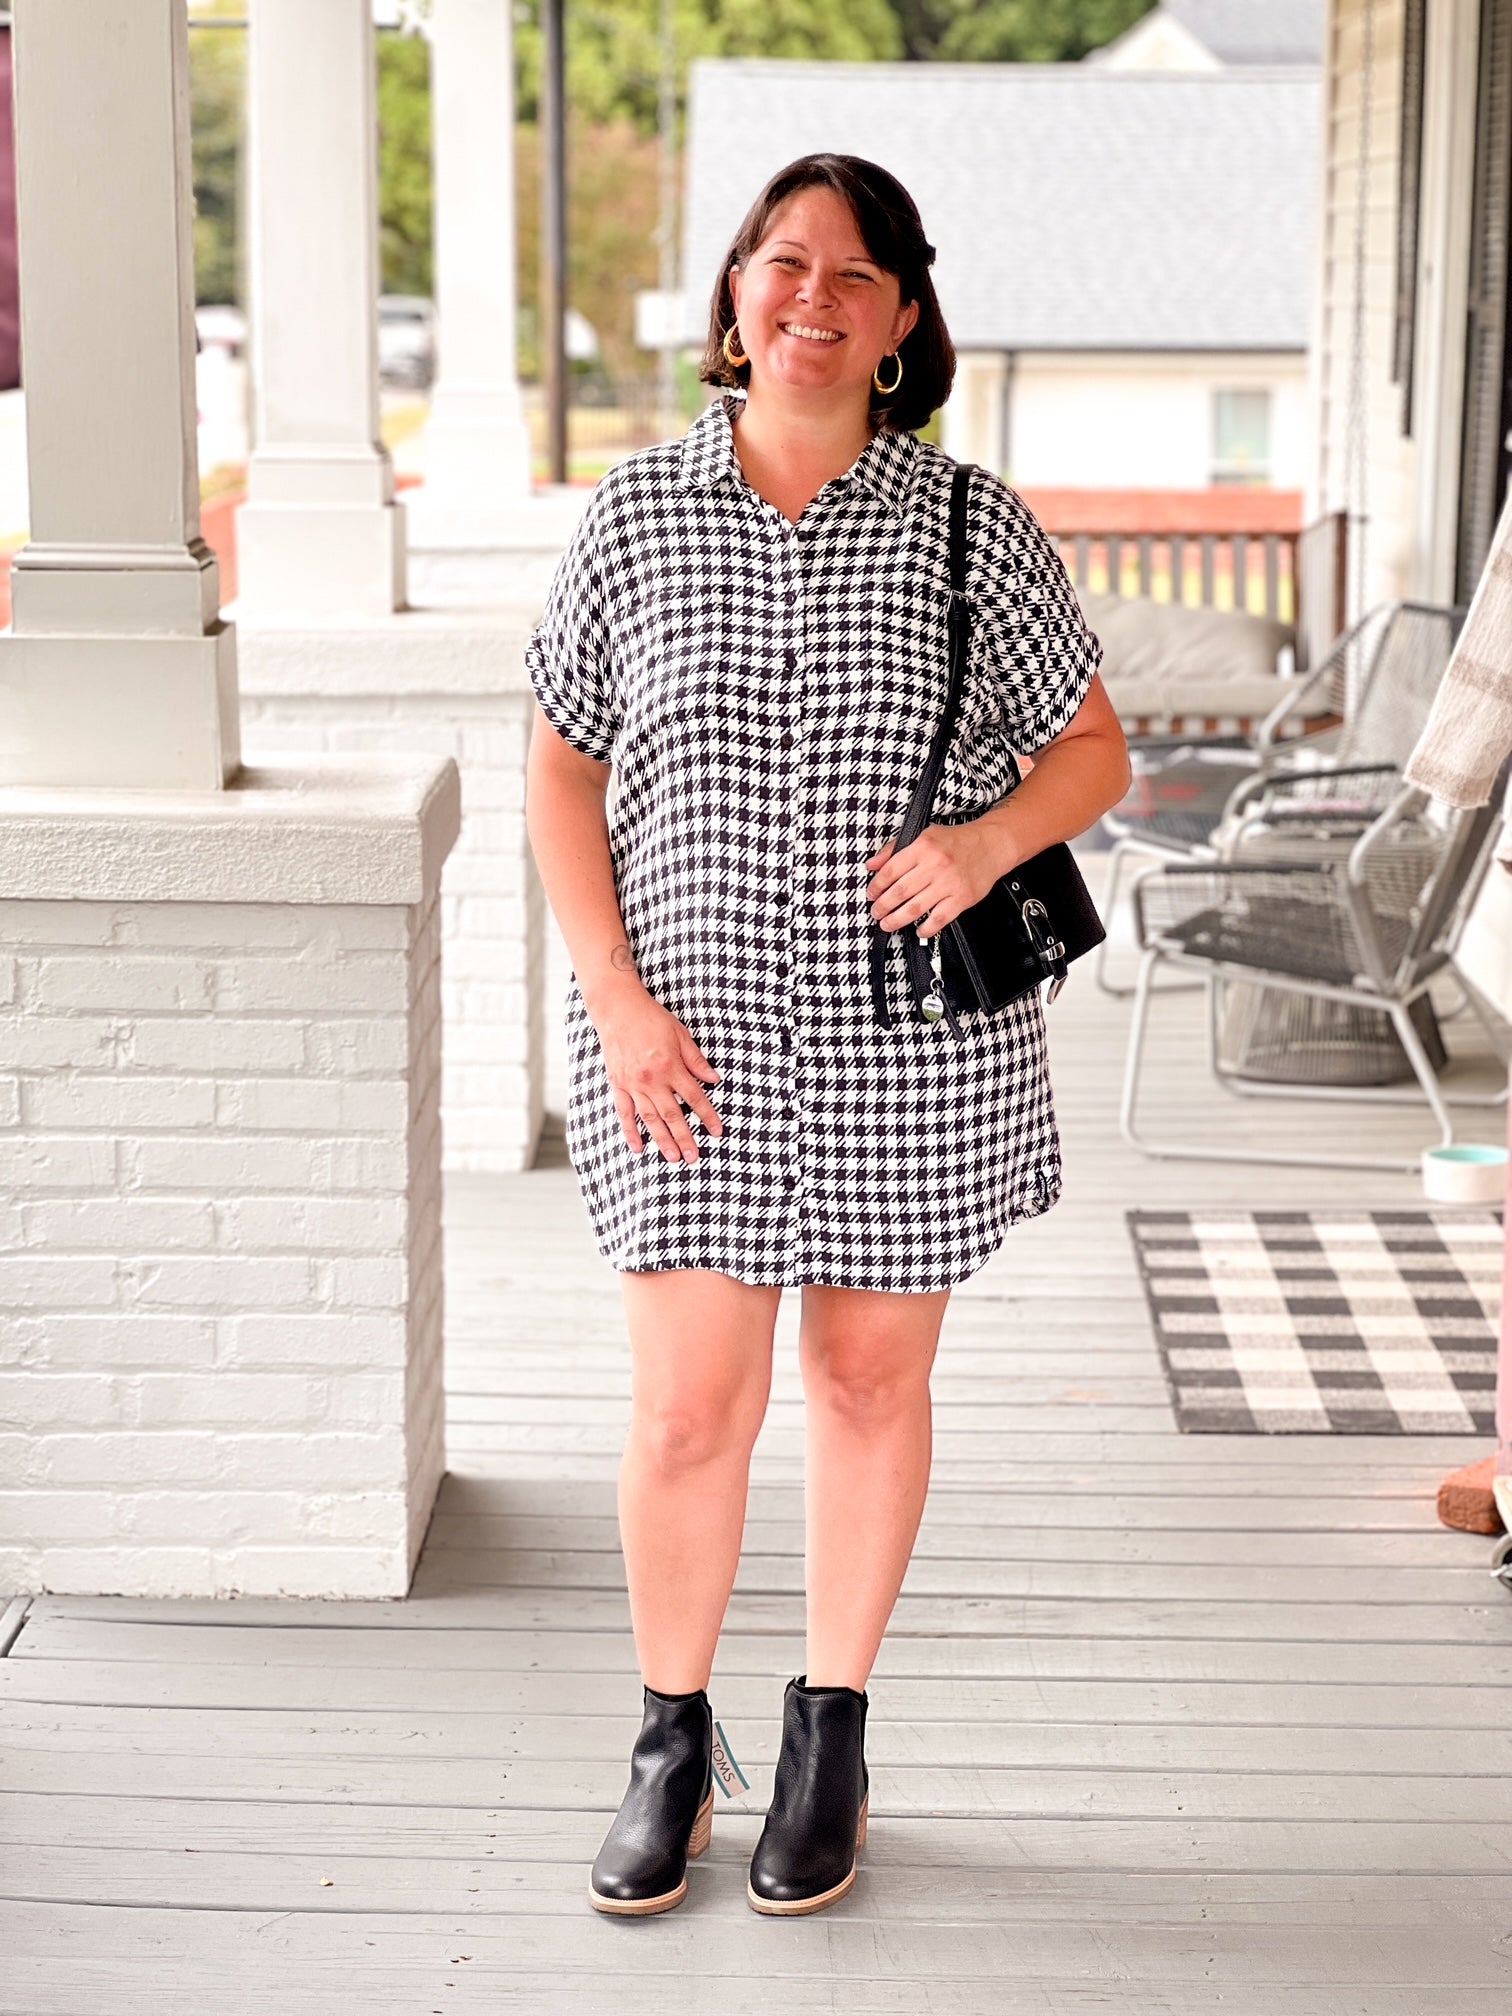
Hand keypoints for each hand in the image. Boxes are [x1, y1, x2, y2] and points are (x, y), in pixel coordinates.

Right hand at [588, 982, 723, 1162]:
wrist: (618, 1010)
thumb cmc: (651, 1020)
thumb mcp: (681, 1035)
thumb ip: (696, 1061)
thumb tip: (714, 1080)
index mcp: (670, 1066)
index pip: (694, 1097)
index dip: (707, 1116)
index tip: (717, 1132)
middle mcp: (652, 1080)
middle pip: (672, 1115)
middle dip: (685, 1138)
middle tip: (694, 1158)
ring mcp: (633, 1085)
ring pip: (650, 1119)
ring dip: (662, 1140)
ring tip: (673, 1158)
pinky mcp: (618, 1085)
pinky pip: (624, 1113)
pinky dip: (631, 1132)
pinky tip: (638, 1148)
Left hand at [865, 821, 1005, 938]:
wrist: (991, 844)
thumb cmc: (957, 841)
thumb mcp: (923, 835)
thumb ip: (894, 850)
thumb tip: (872, 864)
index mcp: (923, 847)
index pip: (890, 871)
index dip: (876, 886)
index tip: (871, 894)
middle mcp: (935, 865)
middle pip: (900, 892)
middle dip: (883, 906)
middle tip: (876, 912)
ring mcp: (949, 883)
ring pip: (915, 908)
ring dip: (897, 920)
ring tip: (888, 924)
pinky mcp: (962, 897)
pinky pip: (939, 918)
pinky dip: (926, 928)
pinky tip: (919, 930)